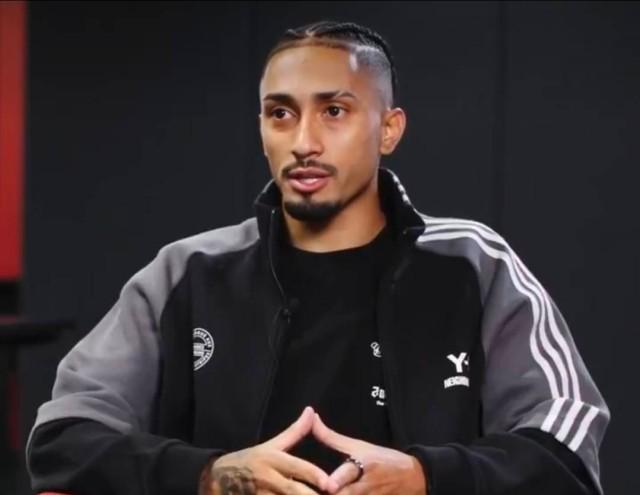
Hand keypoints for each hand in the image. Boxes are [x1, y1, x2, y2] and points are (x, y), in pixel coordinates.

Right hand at [201, 407, 334, 494]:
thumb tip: (311, 411)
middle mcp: (267, 478)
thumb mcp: (272, 444)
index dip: (313, 475)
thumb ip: (295, 431)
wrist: (221, 478)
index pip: (296, 468)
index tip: (329, 483)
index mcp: (272, 459)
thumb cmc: (253, 459)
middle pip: (292, 490)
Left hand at [312, 413, 426, 494]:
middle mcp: (366, 485)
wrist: (413, 477)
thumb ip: (331, 437)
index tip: (329, 486)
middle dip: (333, 494)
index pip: (350, 473)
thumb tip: (311, 417)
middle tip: (314, 492)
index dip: (339, 479)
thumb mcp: (358, 445)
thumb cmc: (381, 459)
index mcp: (364, 464)